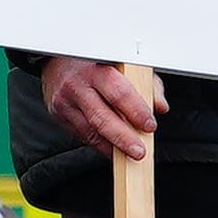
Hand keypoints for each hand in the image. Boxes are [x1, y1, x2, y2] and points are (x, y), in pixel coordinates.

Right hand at [37, 56, 160, 160]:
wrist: (58, 61)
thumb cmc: (97, 63)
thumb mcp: (125, 64)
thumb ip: (146, 83)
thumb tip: (160, 106)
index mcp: (96, 69)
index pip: (118, 92)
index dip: (136, 111)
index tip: (149, 125)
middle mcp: (78, 85)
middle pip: (102, 117)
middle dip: (123, 138)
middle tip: (139, 151)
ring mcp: (65, 102)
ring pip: (91, 131)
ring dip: (113, 146)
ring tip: (130, 155)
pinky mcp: (60, 115)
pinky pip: (84, 135)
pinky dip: (101, 144)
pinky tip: (114, 149)